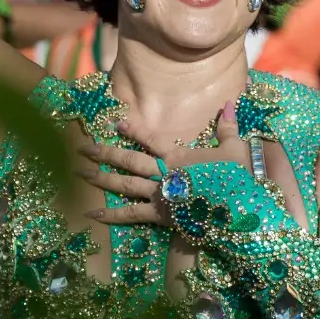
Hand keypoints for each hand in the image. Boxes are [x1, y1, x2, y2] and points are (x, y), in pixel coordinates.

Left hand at [76, 101, 243, 225]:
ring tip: (80, 172)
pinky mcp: (160, 216)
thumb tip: (229, 102)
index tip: (116, 122)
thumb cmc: (239, 179)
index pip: (151, 139)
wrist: (240, 210)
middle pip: (129, 160)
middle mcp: (164, 172)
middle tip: (82, 148)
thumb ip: (227, 127)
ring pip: (124, 184)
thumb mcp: (235, 149)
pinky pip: (130, 215)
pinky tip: (90, 215)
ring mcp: (160, 195)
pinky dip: (110, 216)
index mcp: (180, 155)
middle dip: (104, 153)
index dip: (133, 129)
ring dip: (100, 178)